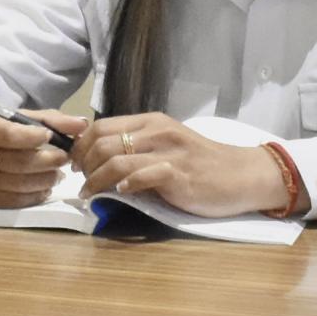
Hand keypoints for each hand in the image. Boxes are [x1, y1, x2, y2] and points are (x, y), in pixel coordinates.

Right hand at [0, 107, 80, 207]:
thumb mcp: (5, 118)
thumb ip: (44, 119)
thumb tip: (80, 125)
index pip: (5, 133)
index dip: (31, 136)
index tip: (50, 137)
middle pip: (15, 162)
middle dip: (46, 161)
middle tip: (64, 158)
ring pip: (16, 184)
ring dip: (44, 180)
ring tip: (56, 173)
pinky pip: (10, 201)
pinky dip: (33, 196)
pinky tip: (43, 188)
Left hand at [73, 113, 291, 217]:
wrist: (242, 175)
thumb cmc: (201, 164)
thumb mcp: (165, 147)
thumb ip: (136, 150)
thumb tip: (97, 162)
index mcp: (150, 121)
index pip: (100, 126)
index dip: (80, 146)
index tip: (75, 165)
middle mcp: (157, 131)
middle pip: (102, 141)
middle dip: (83, 164)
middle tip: (80, 181)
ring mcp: (168, 152)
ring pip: (116, 159)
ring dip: (95, 179)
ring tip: (89, 193)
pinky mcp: (178, 174)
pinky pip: (141, 176)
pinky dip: (123, 186)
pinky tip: (118, 194)